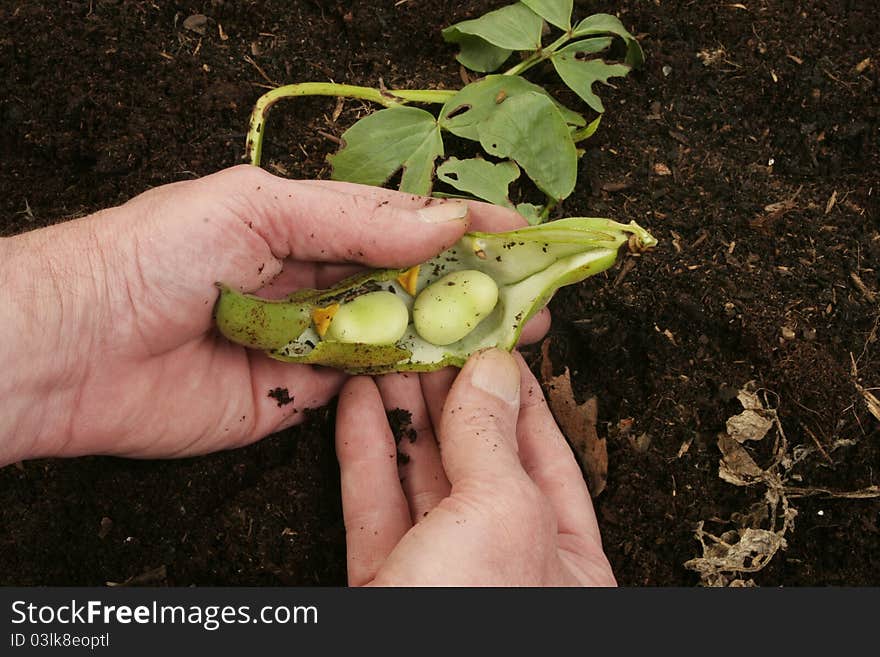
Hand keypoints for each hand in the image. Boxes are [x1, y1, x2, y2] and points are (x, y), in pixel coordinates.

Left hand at [0, 165, 534, 464]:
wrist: (76, 349)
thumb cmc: (153, 256)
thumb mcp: (256, 209)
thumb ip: (352, 220)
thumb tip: (440, 225)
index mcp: (302, 224)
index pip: (400, 223)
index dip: (461, 227)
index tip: (520, 233)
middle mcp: (312, 281)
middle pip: (409, 283)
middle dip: (471, 287)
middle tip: (531, 295)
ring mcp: (308, 340)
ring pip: (397, 336)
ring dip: (452, 335)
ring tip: (512, 335)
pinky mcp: (297, 396)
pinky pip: (365, 386)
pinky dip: (408, 380)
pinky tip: (452, 375)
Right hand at [335, 348, 615, 585]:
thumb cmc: (480, 620)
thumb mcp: (499, 518)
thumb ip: (491, 439)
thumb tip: (494, 368)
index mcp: (566, 559)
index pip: (545, 455)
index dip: (518, 395)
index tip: (492, 345)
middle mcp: (506, 565)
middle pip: (477, 460)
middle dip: (450, 396)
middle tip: (428, 341)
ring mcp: (442, 577)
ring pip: (420, 478)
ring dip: (401, 415)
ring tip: (387, 358)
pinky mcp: (386, 586)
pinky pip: (375, 507)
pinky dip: (364, 453)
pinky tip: (358, 409)